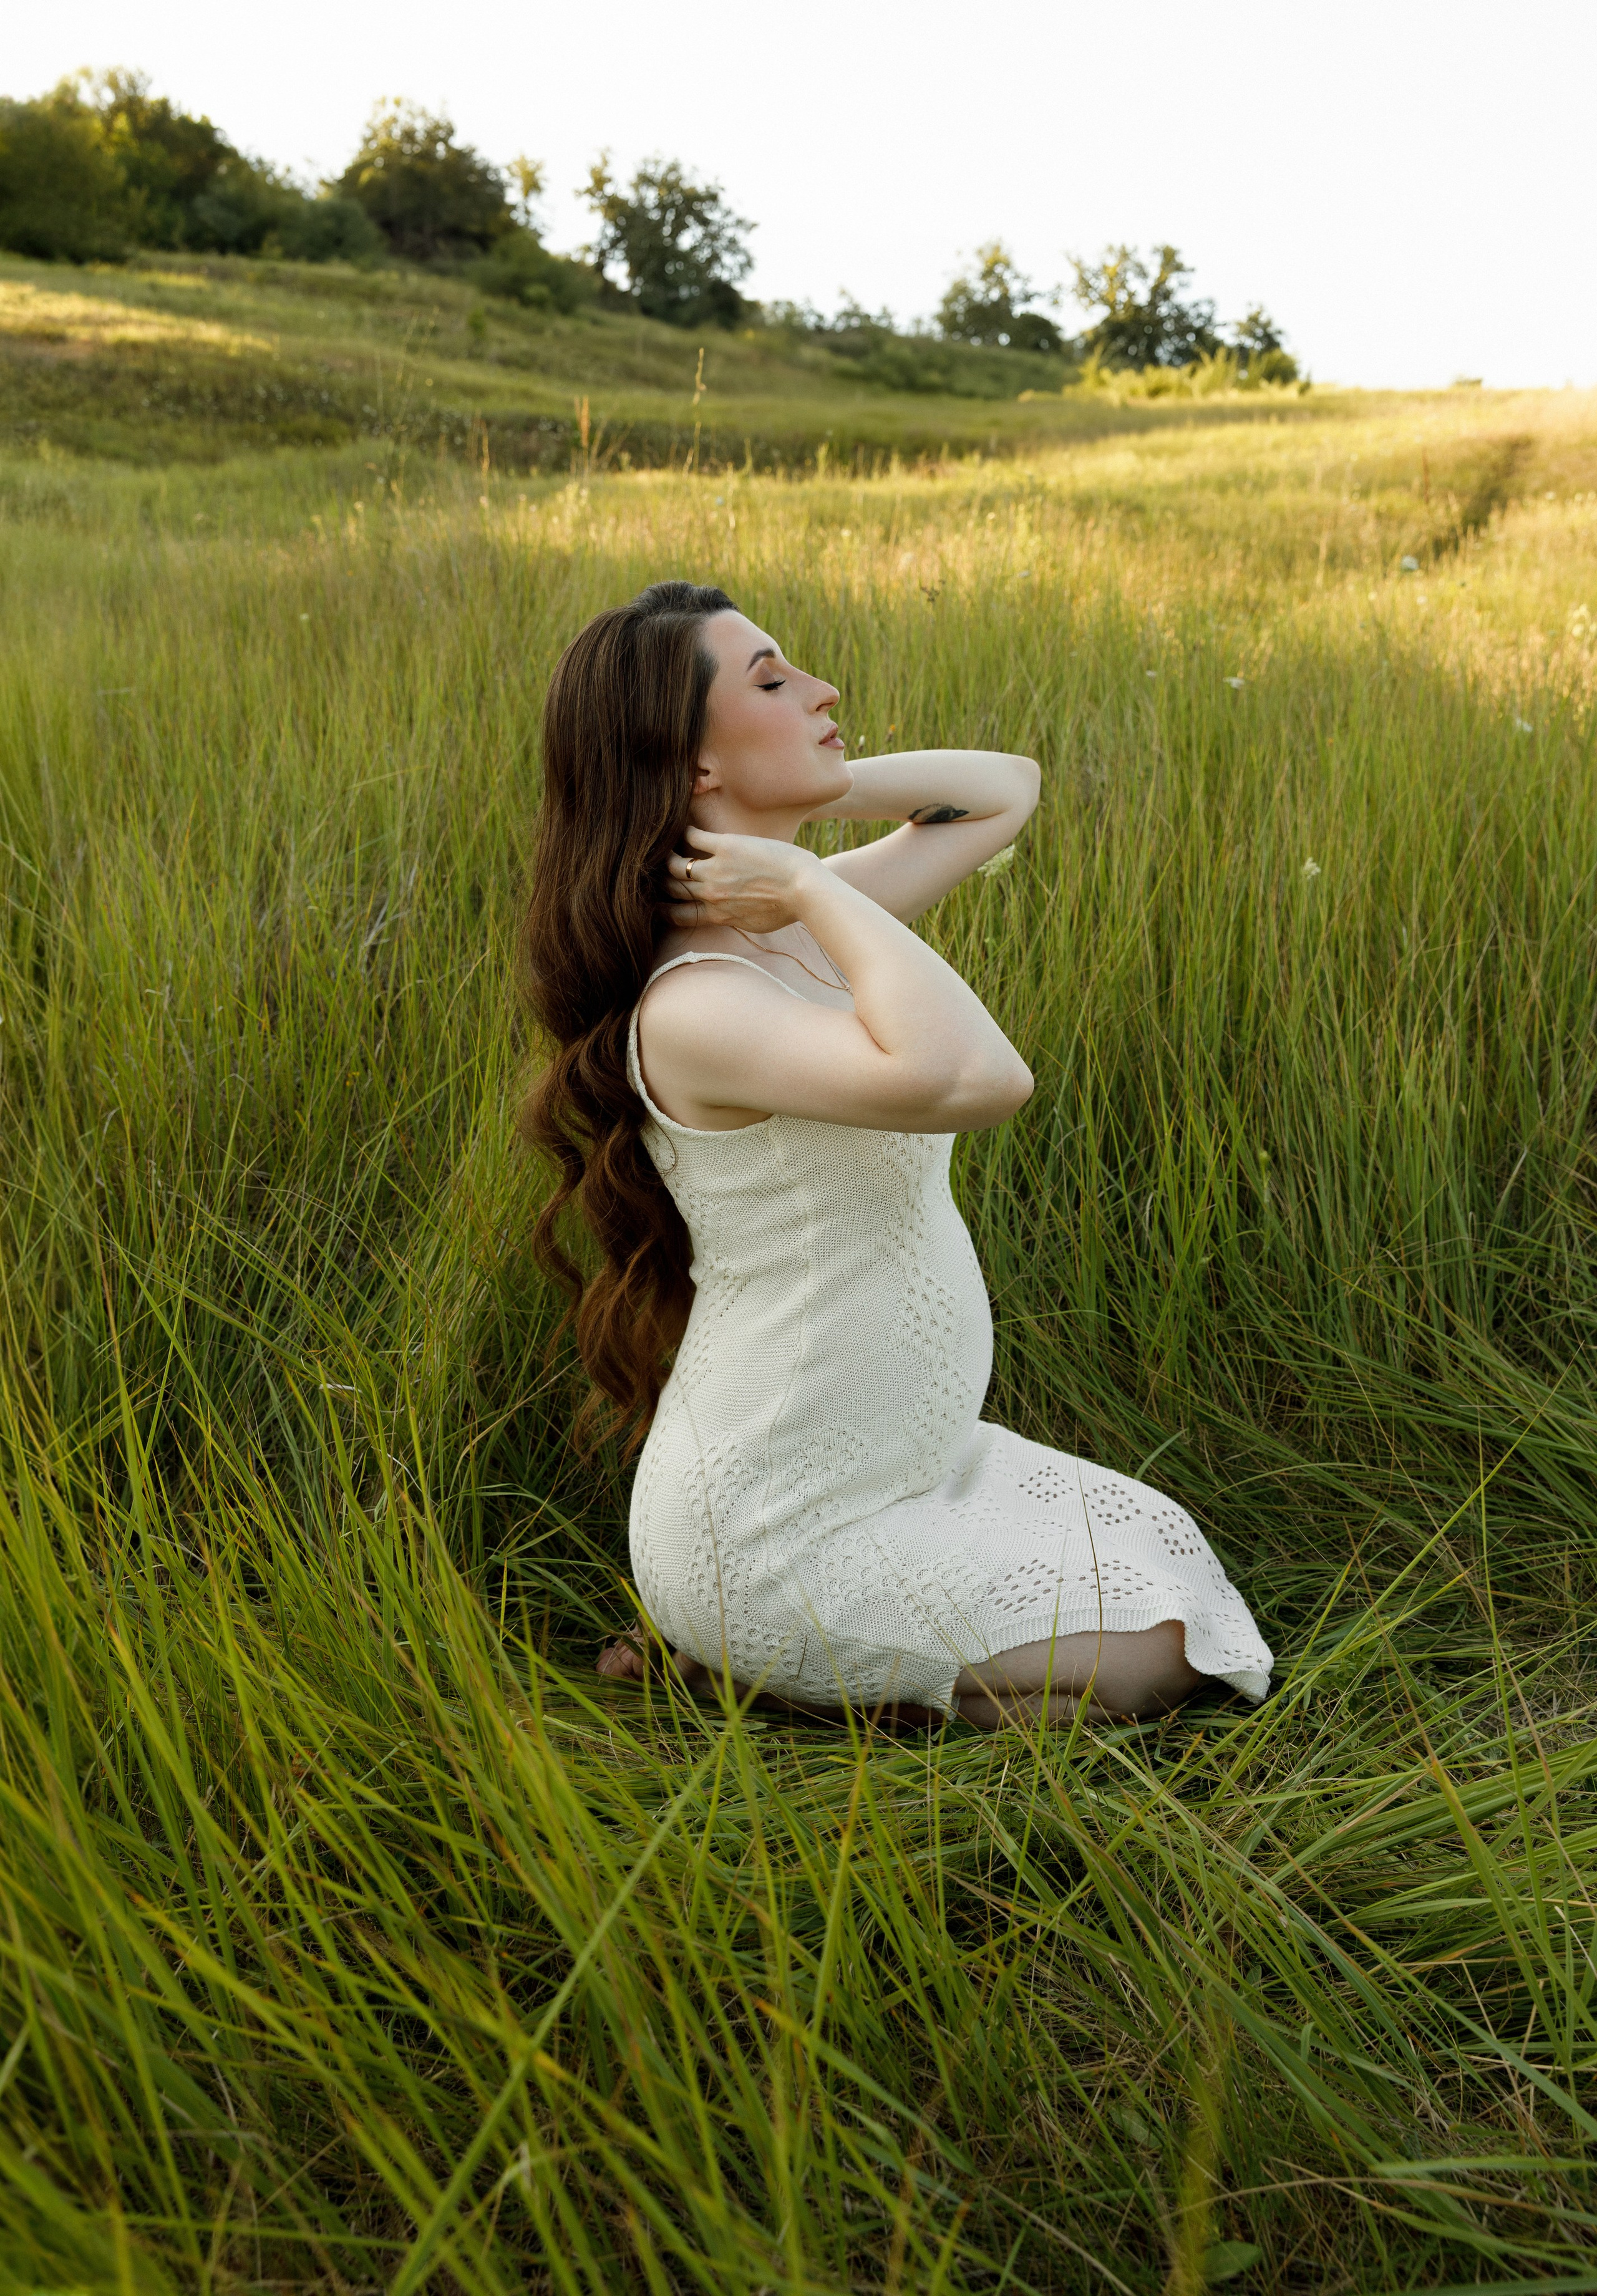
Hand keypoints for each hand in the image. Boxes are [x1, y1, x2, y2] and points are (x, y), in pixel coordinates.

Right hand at [662, 828, 826, 933]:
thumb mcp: (756, 923)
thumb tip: (730, 917)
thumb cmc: (788, 908)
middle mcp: (711, 895)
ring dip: (669, 855)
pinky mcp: (725, 847)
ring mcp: (715, 871)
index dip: (664, 909)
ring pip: (675, 864)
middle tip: (658, 869)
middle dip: (662, 881)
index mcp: (718, 915)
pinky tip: (685, 828)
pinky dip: (684, 832)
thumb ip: (736, 918)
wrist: (805, 889)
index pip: (678, 916)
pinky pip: (693, 838)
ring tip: (668, 847)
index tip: (659, 902)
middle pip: (672, 889)